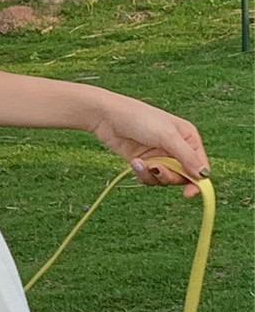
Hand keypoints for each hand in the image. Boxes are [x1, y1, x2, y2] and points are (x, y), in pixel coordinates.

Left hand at [87, 92, 210, 198]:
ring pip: (164, 179)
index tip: (188, 194)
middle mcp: (176, 149)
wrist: (107, 117)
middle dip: (168, 176)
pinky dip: (142, 174)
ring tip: (140, 163)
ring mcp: (159, 156)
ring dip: (152, 175)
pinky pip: (149, 178)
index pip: (200, 166)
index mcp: (189, 139)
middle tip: (156, 169)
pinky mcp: (144, 163)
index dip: (197, 182)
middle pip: (182, 177)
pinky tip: (134, 162)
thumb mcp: (166, 136)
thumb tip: (204, 176)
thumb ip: (186, 156)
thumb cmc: (139, 118)